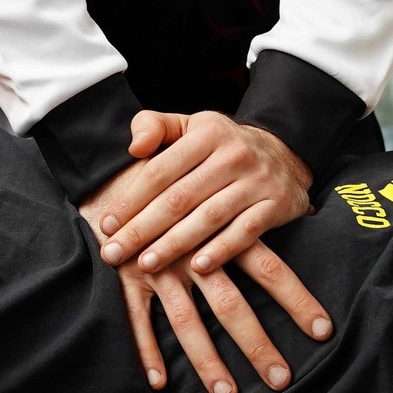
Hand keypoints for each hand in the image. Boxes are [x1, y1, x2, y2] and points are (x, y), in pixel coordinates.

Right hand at [77, 205, 329, 392]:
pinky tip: (159, 382)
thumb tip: (309, 209)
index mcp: (219, 231)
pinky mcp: (125, 276)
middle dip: (257, 344)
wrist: (107, 174)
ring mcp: (157, 267)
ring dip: (206, 360)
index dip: (296, 298)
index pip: (267, 268)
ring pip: (186, 321)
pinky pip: (136, 319)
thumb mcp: (213, 184)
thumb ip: (253, 199)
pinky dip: (146, 350)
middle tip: (281, 379)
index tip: (323, 329)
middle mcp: (191, 254)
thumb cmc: (170, 180)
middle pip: (230, 305)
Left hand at [84, 109, 317, 277]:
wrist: (284, 152)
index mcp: (206, 132)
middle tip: (113, 253)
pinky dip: (221, 251)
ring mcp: (257, 181)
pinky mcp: (276, 205)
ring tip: (146, 264)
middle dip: (142, 229)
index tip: (107, 224)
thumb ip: (155, 126)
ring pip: (208, 217)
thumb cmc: (221, 144)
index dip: (130, 199)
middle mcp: (233, 155)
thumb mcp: (189, 125)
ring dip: (174, 244)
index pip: (160, 171)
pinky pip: (245, 232)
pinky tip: (197, 267)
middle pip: (179, 198)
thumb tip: (133, 147)